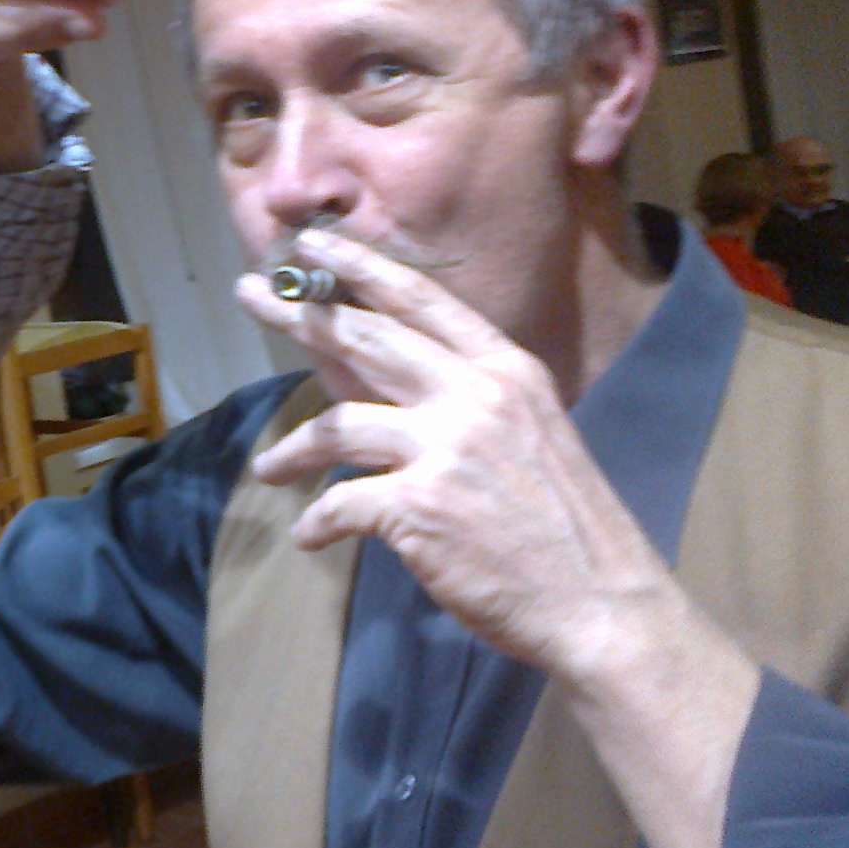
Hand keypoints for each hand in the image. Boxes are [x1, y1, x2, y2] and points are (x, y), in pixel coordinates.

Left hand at [235, 228, 678, 678]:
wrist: (600, 603)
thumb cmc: (563, 526)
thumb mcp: (528, 434)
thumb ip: (463, 399)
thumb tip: (382, 381)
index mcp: (506, 372)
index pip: (422, 300)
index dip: (361, 266)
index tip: (312, 244)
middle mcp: (475, 396)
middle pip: (366, 339)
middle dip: (299, 314)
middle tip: (248, 294)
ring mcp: (446, 448)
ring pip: (337, 426)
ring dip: (292, 450)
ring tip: (266, 469)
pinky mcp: (419, 506)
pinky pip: (340, 503)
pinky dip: (317, 523)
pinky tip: (309, 537)